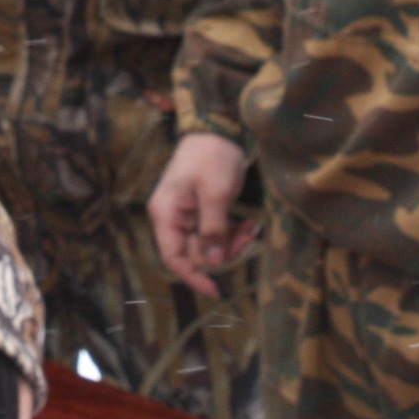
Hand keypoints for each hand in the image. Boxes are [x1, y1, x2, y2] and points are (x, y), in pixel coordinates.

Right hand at [149, 132, 256, 296]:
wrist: (218, 128)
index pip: (173, 257)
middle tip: (248, 238)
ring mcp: (187, 215)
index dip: (192, 276)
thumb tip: (215, 261)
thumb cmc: (211, 157)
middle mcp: (173, 218)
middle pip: (195, 252)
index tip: (215, 290)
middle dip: (223, 251)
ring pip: (209, 244)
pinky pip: (216, 232)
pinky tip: (250, 224)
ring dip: (231, 242)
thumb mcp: (215, 194)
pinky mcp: (202, 210)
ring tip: (252, 228)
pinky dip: (232, 232)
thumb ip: (213, 230)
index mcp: (166, 214)